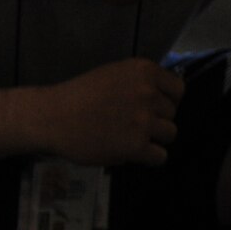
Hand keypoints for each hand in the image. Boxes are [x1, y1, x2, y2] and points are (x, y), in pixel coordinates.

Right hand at [39, 58, 182, 166]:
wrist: (52, 118)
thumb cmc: (77, 97)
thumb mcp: (112, 76)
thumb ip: (138, 84)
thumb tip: (160, 99)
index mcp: (144, 71)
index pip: (178, 90)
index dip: (166, 101)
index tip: (151, 109)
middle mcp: (149, 93)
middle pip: (172, 113)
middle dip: (156, 120)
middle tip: (133, 126)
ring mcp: (144, 120)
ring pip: (169, 134)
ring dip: (154, 139)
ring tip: (133, 140)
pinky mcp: (135, 145)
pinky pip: (159, 156)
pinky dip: (150, 158)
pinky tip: (135, 154)